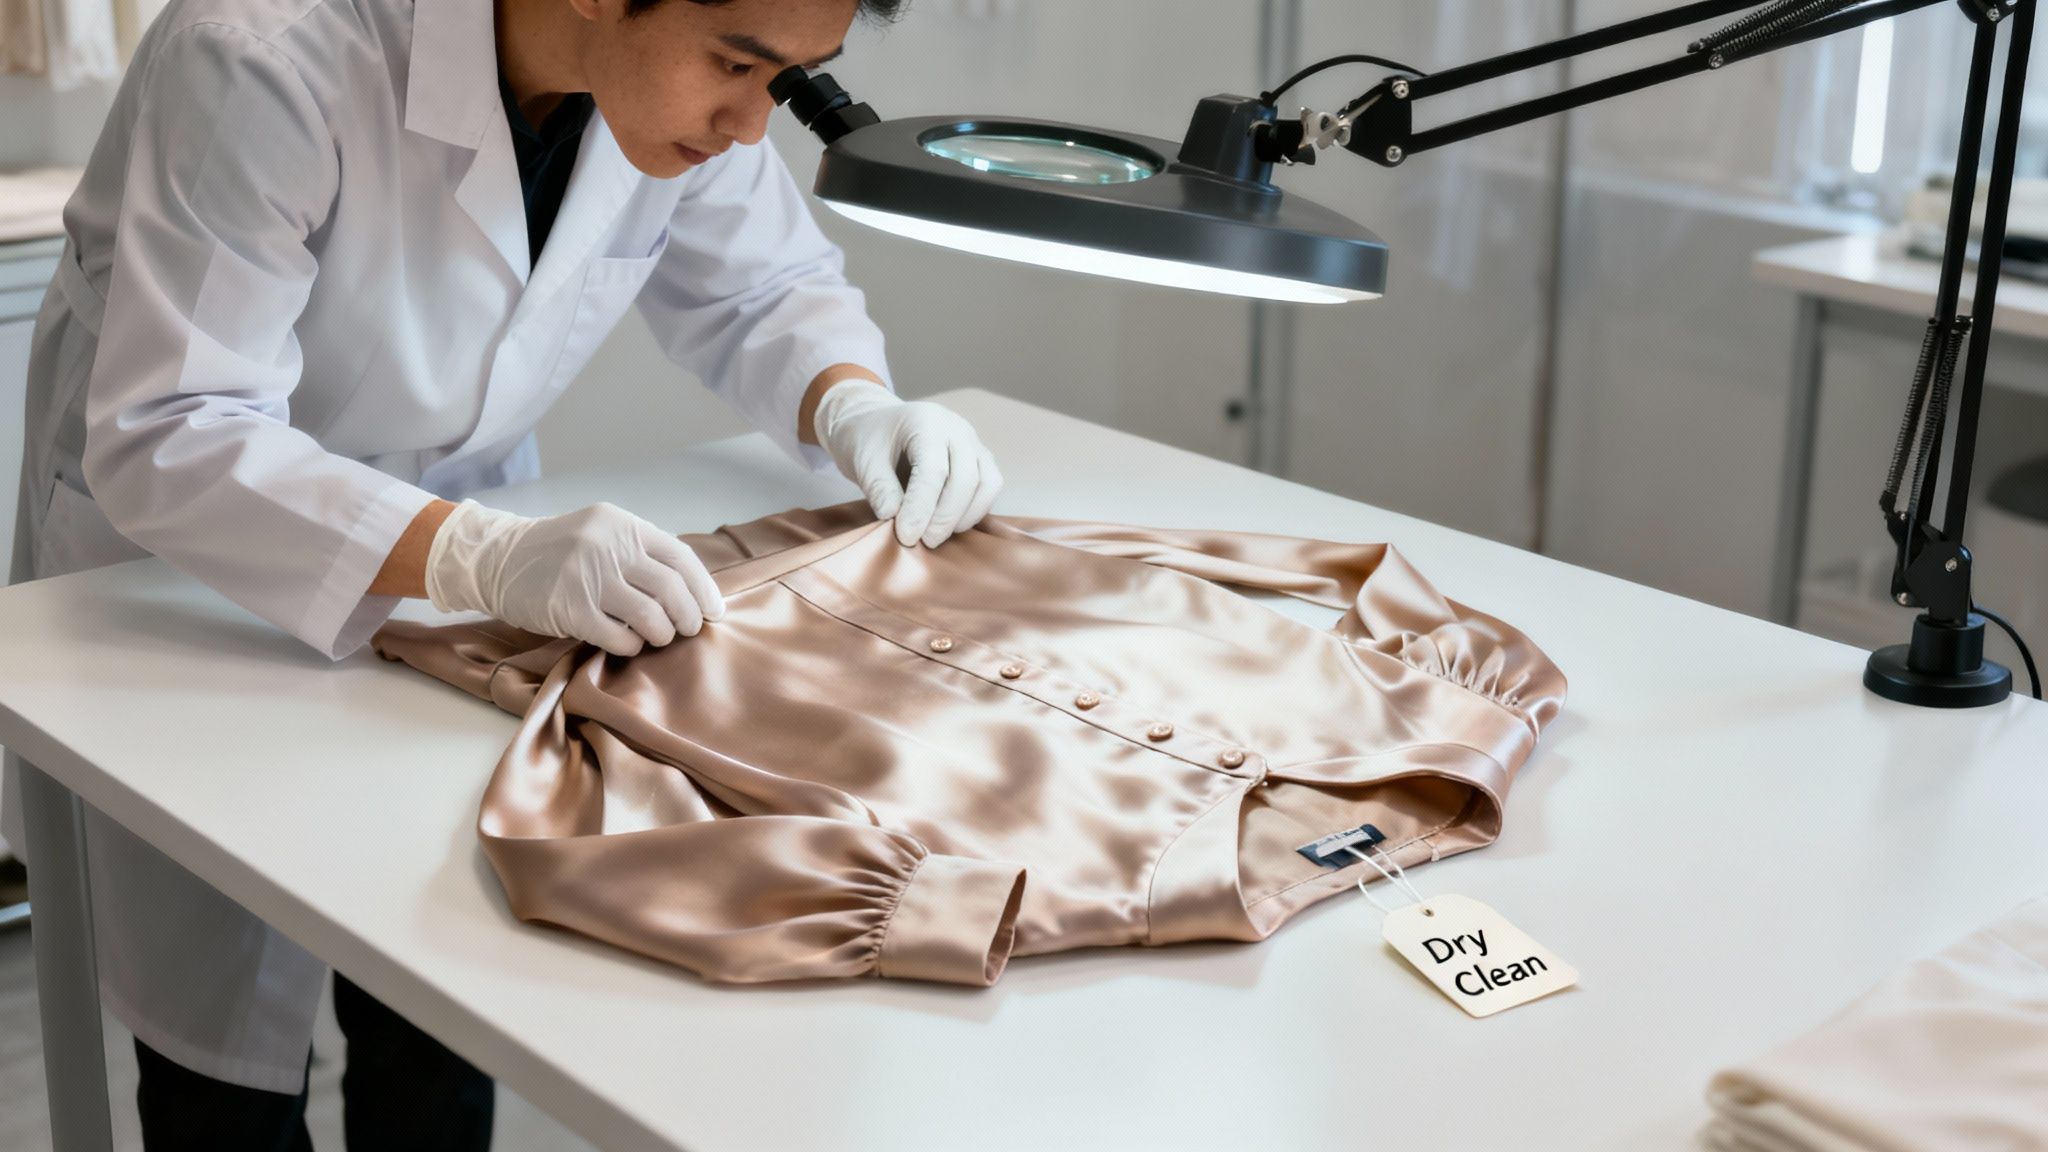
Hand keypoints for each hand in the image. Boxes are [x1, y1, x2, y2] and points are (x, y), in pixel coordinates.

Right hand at [424, 501, 724, 656]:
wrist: (498, 559)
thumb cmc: (560, 552)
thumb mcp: (603, 534)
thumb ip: (641, 553)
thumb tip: (693, 591)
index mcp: (623, 526)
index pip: (680, 558)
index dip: (703, 589)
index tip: (713, 611)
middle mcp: (608, 547)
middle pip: (671, 589)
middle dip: (688, 616)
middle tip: (688, 629)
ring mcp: (587, 578)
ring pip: (650, 616)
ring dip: (662, 634)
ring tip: (656, 636)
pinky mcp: (569, 609)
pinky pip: (619, 637)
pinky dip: (632, 645)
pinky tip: (627, 641)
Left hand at [812, 380, 1003, 546]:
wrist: (877, 424)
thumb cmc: (868, 440)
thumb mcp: (863, 461)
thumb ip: (879, 489)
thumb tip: (894, 518)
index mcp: (926, 422)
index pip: (933, 470)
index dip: (922, 508)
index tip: (906, 536)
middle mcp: (957, 429)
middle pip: (966, 478)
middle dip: (945, 517)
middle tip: (923, 542)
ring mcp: (974, 442)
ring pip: (987, 483)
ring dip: (964, 516)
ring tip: (936, 534)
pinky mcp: (980, 459)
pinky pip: (990, 488)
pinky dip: (974, 511)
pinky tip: (949, 525)